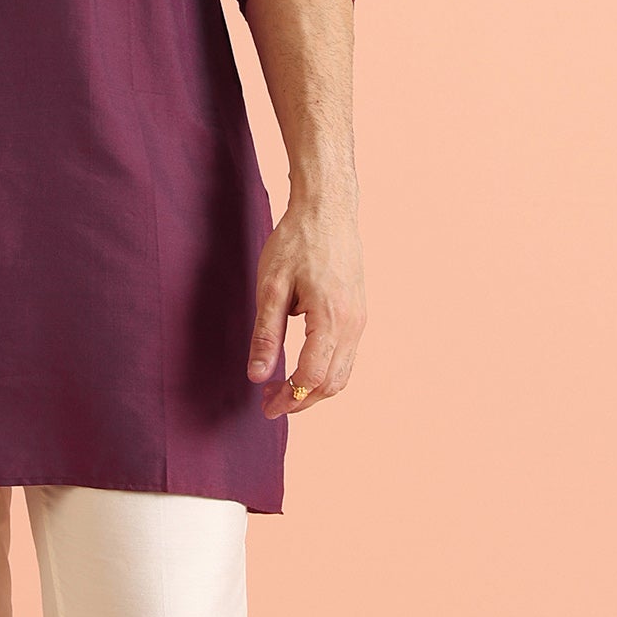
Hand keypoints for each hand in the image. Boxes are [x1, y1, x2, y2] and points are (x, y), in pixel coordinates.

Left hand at [246, 196, 364, 416]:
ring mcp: (359, 320)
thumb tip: (257, 375)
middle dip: (300, 401)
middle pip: (331, 383)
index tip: (264, 406)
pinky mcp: (358, 314)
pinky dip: (325, 372)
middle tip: (269, 404)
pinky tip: (300, 368)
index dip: (287, 398)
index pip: (312, 377)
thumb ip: (265, 334)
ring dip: (313, 390)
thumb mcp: (271, 286)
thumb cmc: (297, 242)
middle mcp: (352, 324)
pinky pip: (346, 356)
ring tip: (281, 389)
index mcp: (331, 319)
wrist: (328, 210)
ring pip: (342, 374)